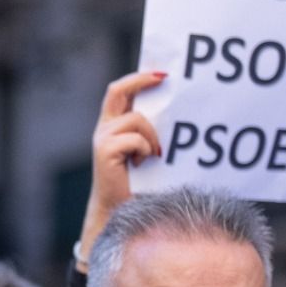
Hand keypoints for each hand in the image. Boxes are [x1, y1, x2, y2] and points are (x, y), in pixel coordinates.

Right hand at [78, 71, 167, 267]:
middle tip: (165, 77)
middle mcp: (105, 128)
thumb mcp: (150, 152)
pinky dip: (145, 149)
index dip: (139, 77)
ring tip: (156, 155)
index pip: (121, 91)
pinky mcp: (104, 151)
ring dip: (153, 135)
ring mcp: (103, 139)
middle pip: (117, 90)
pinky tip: (145, 164)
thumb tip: (182, 114)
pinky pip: (134, 139)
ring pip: (136, 118)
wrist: (122, 214)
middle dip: (141, 79)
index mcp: (114, 125)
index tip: (164, 72)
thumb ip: (156, 134)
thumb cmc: (141, 186)